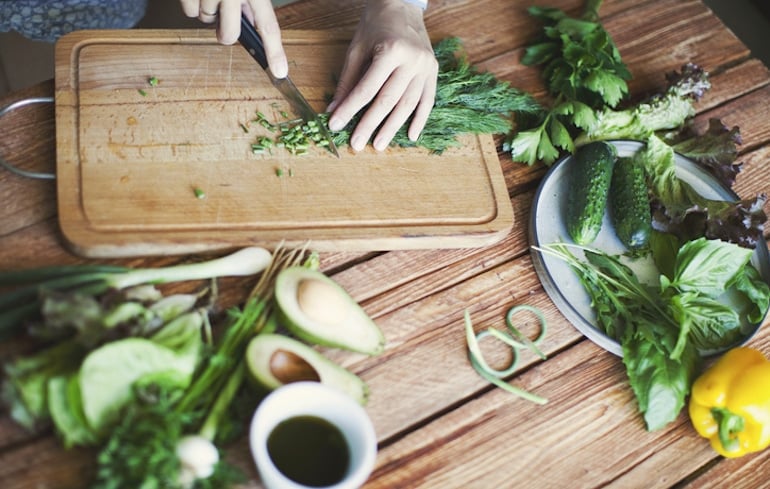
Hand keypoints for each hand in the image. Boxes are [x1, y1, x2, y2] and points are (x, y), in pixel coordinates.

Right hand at [179, 0, 287, 77]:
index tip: (280, 73)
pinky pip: (189, 10)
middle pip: (228, 35)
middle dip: (224, 32)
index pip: (268, 25)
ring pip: (205, 19)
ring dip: (207, 9)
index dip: (275, 52)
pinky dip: (191, 1)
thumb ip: (252, 0)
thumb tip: (250, 21)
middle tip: (223, 20)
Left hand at [327, 0, 437, 151]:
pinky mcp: (434, 72)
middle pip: (388, 101)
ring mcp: (425, 67)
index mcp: (390, 51)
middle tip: (357, 144)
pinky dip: (420, 120)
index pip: (367, 89)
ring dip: (393, 128)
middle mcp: (411, 60)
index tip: (336, 126)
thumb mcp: (356, 49)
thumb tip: (334, 110)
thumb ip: (347, 81)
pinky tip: (410, 136)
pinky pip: (427, 101)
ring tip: (379, 145)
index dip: (350, 110)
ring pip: (408, 105)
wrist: (402, 4)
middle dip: (371, 125)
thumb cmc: (376, 25)